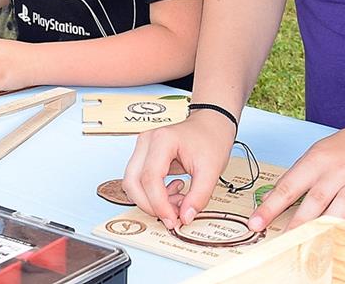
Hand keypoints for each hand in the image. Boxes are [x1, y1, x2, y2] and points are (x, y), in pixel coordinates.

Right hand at [123, 110, 236, 229]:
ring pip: (132, 183)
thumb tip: (184, 218)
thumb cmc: (211, 139)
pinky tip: (174, 192)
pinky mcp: (144, 156)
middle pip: (133, 181)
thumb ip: (198, 196)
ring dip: (151, 201)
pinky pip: (140, 181)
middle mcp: (146, 141)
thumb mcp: (212, 170)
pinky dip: (153, 195)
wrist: (211, 124)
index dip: (159, 204)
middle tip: (172, 217)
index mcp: (162, 140)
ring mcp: (143, 148)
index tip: (173, 220)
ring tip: (178, 201)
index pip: (150, 178)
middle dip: (150, 205)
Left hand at [247, 126, 344, 230]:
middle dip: (296, 222)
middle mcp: (335, 173)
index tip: (256, 222)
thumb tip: (269, 200)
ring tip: (310, 244)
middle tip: (282, 240)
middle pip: (314, 200)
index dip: (270, 206)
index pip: (288, 186)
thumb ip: (295, 178)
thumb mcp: (314, 156)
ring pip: (339, 208)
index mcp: (315, 162)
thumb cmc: (340, 151)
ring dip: (324, 227)